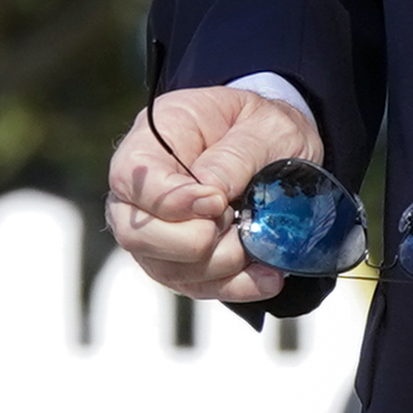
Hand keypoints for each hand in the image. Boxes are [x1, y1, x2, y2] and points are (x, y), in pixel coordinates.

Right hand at [103, 85, 319, 303]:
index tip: (217, 202)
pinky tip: (268, 276)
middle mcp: (143, 191)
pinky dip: (235, 286)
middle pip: (135, 235)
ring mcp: (158, 231)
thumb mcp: (262, 125)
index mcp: (154, 140)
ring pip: (166, 269)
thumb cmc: (263, 128)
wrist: (281, 149)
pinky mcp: (183, 261)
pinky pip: (197, 287)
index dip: (169, 199)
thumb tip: (209, 190)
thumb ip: (235, 155)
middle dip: (191, 242)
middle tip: (233, 223)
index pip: (131, 178)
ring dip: (218, 265)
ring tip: (258, 245)